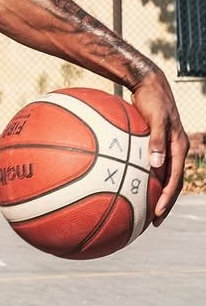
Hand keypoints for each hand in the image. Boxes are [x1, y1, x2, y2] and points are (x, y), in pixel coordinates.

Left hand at [130, 70, 188, 223]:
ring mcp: (164, 148)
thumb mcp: (156, 118)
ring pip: (161, 177)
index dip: (167, 199)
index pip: (175, 179)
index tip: (157, 214)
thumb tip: (155, 164)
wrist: (149, 83)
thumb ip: (157, 140)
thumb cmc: (152, 99)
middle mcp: (174, 150)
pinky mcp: (154, 144)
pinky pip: (149, 165)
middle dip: (163, 204)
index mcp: (178, 147)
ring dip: (154, 193)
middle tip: (151, 222)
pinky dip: (142, 178)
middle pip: (171, 183)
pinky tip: (127, 185)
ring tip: (141, 210)